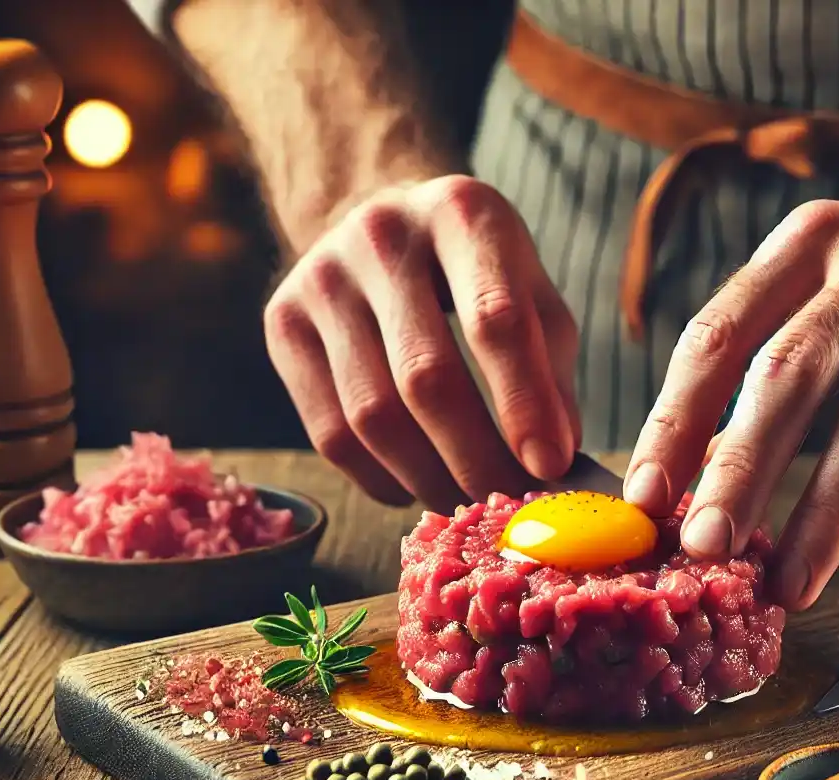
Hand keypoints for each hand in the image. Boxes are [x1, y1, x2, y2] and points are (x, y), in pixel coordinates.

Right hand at [264, 175, 580, 509]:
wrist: (381, 223)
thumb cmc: (474, 271)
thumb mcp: (530, 292)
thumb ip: (550, 370)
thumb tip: (555, 462)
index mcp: (461, 213)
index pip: (494, 319)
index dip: (524, 402)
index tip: (550, 465)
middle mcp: (381, 234)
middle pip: (425, 378)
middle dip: (475, 458)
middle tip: (511, 506)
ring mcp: (320, 278)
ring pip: (372, 417)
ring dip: (428, 479)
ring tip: (469, 503)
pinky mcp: (282, 323)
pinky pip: (330, 433)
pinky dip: (381, 478)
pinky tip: (416, 484)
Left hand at [624, 196, 838, 621]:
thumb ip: (775, 353)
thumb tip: (695, 470)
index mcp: (816, 239)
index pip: (721, 332)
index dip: (675, 421)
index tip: (643, 501)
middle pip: (791, 373)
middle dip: (739, 471)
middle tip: (702, 552)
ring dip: (825, 515)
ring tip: (788, 590)